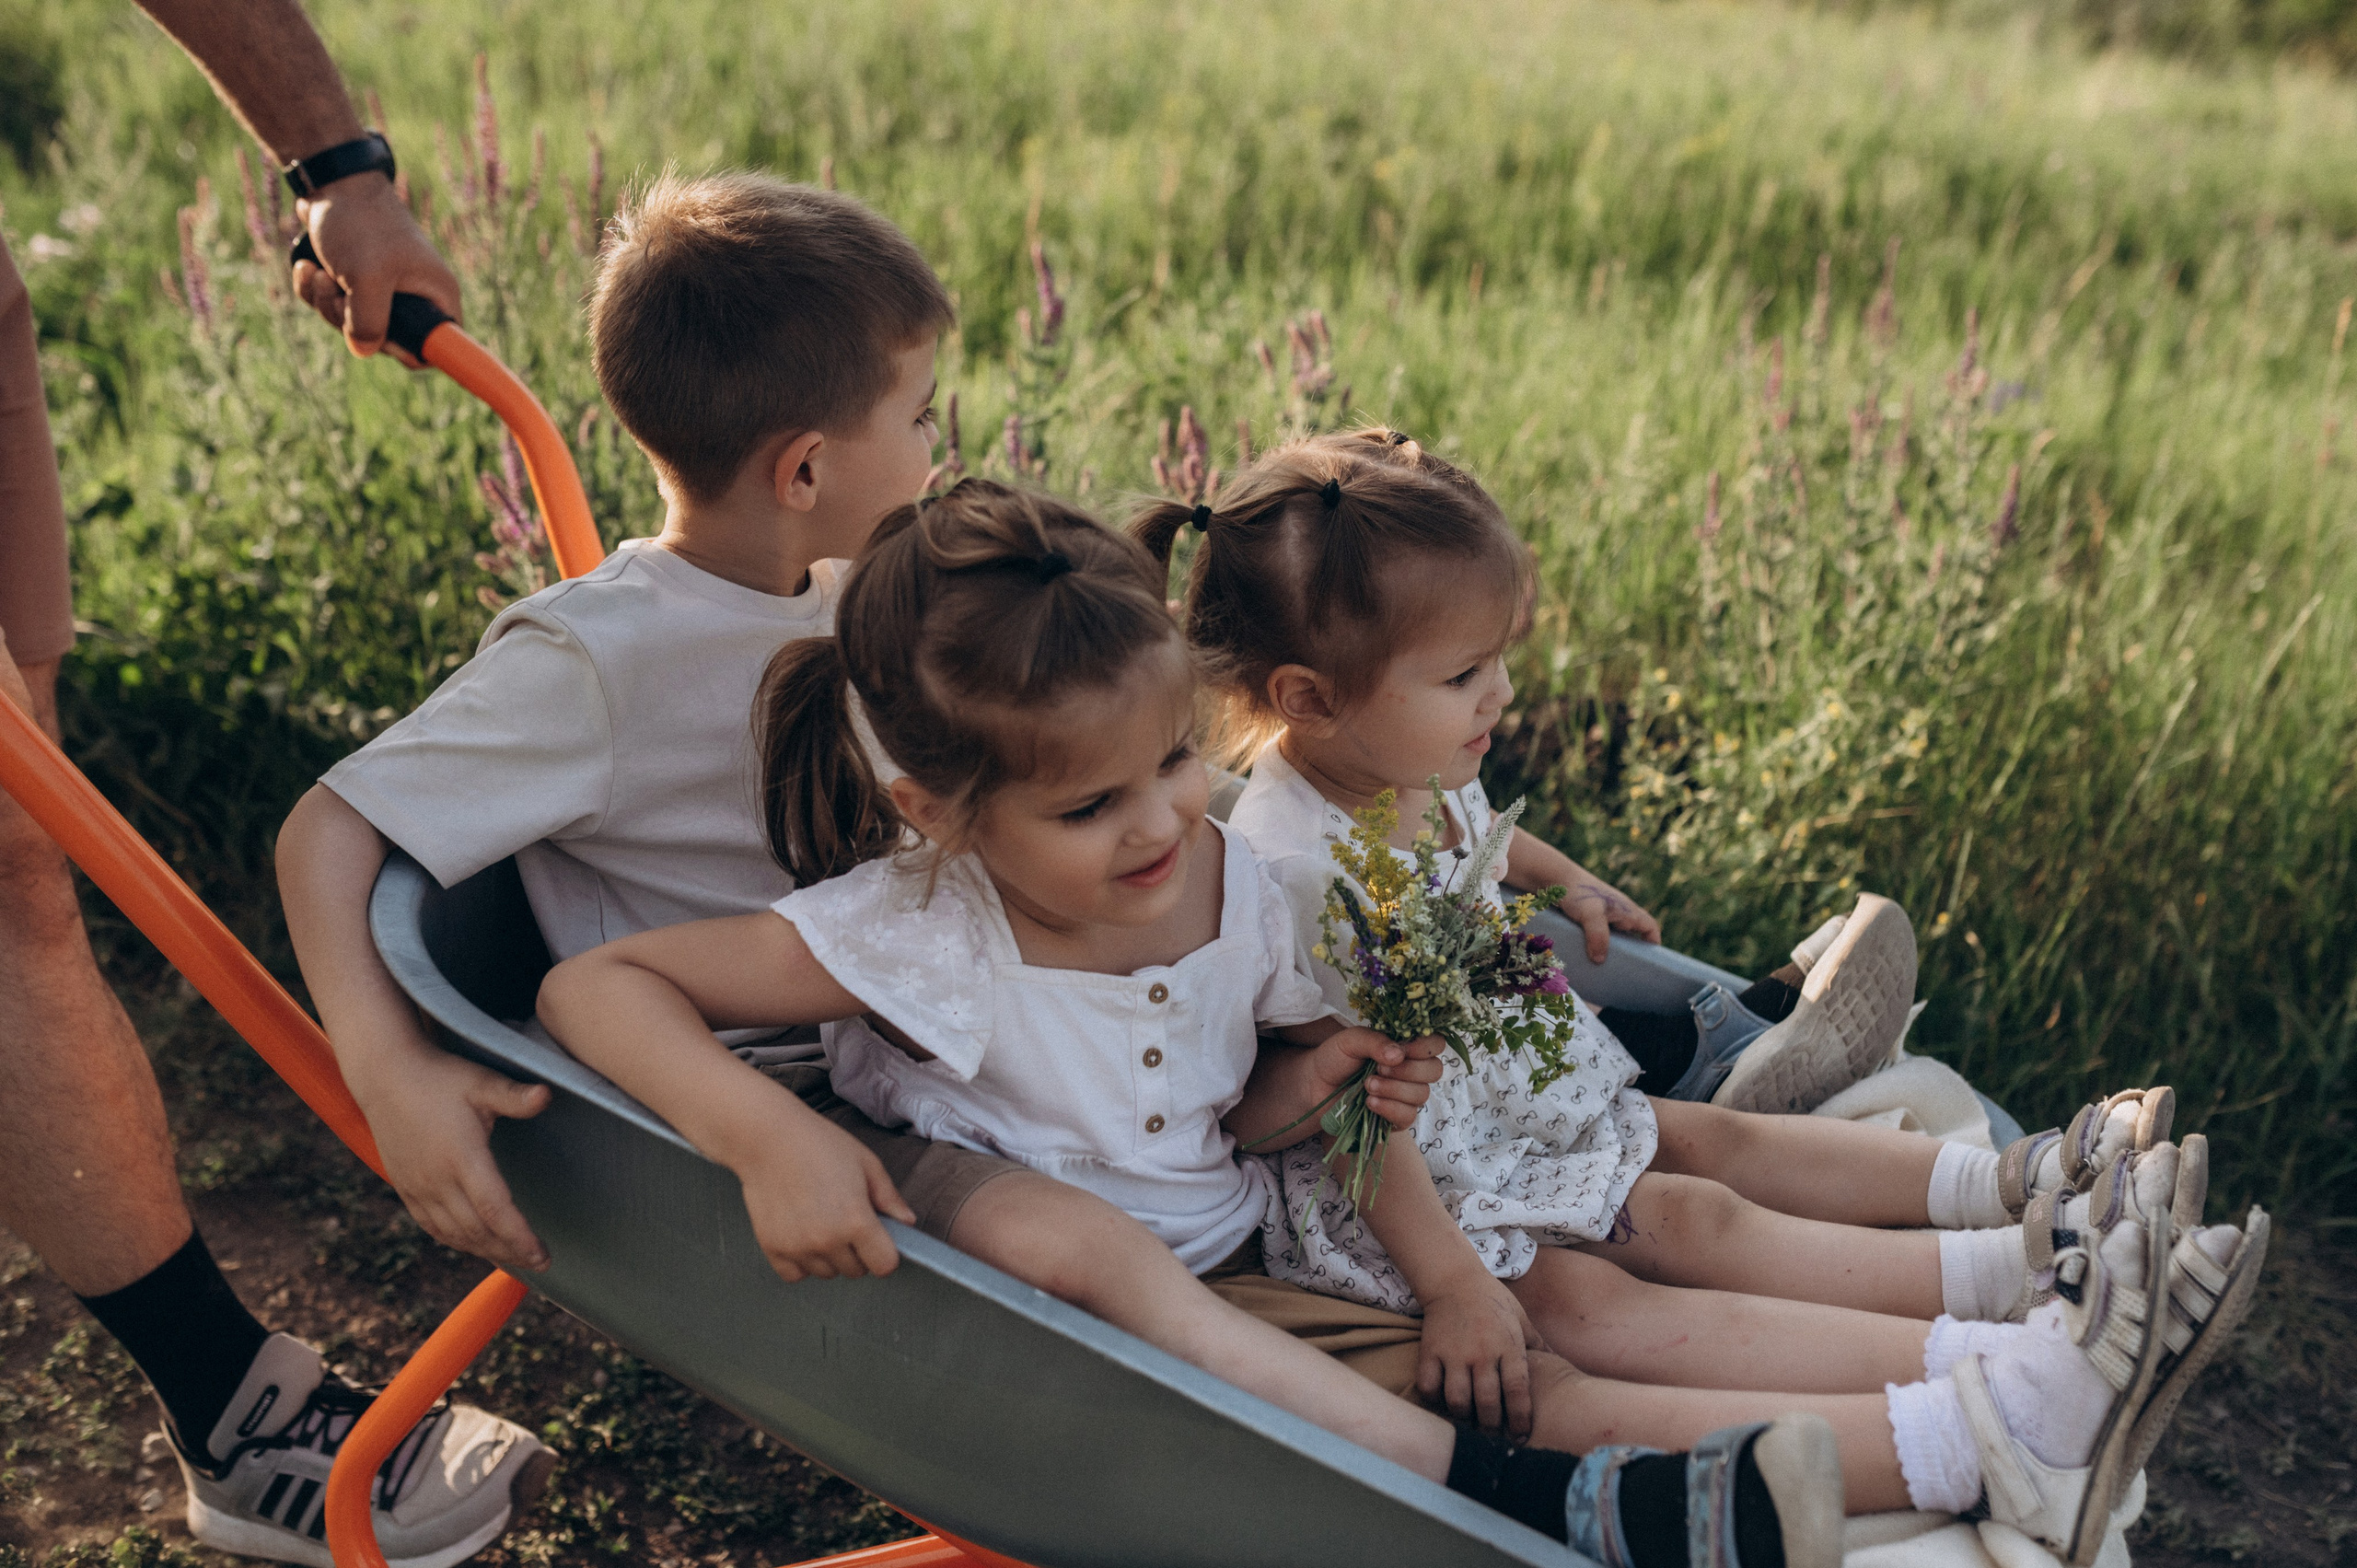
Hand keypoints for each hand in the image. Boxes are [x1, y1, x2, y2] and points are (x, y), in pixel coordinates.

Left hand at [293, 173, 461, 362]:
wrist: (333, 181)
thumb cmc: (360, 223)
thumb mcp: (366, 277)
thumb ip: (368, 322)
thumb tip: (364, 349)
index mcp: (436, 296)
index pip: (437, 347)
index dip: (407, 350)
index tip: (378, 336)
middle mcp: (415, 296)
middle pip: (383, 340)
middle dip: (347, 320)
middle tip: (335, 291)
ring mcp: (385, 290)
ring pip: (352, 324)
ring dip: (325, 302)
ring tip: (317, 271)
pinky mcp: (356, 281)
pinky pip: (334, 305)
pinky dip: (315, 291)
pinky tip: (307, 266)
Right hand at [346, 1044, 552, 1273]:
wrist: (385, 1075)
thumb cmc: (439, 1076)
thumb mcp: (480, 1082)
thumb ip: (515, 1096)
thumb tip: (547, 1094)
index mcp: (461, 1158)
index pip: (495, 1211)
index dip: (520, 1238)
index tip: (543, 1255)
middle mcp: (437, 1180)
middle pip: (478, 1231)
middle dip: (511, 1251)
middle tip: (540, 1263)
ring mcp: (417, 1187)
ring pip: (454, 1234)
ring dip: (486, 1250)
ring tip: (515, 1258)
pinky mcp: (404, 1186)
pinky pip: (432, 1226)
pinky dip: (456, 1240)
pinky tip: (475, 1244)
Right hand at [735, 1120, 917, 1282]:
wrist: (767, 1137)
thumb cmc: (818, 1144)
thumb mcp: (866, 1163)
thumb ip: (889, 1197)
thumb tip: (907, 1222)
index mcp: (856, 1221)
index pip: (884, 1266)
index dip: (885, 1252)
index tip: (878, 1238)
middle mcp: (827, 1241)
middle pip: (856, 1271)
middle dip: (857, 1251)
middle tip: (846, 1220)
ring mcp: (798, 1247)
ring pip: (827, 1273)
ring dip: (830, 1257)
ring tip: (821, 1222)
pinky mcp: (772, 1248)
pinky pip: (795, 1274)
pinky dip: (801, 1262)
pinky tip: (801, 1235)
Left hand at [1314, 1026, 1444, 1130]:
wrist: (1315, 1085)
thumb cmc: (1335, 1058)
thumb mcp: (1351, 1040)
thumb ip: (1375, 1041)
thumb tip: (1399, 1055)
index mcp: (1405, 1046)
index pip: (1435, 1044)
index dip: (1424, 1047)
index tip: (1401, 1049)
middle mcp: (1412, 1070)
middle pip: (1434, 1070)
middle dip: (1407, 1070)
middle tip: (1378, 1068)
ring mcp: (1406, 1096)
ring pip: (1421, 1094)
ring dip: (1393, 1089)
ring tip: (1367, 1085)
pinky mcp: (1397, 1118)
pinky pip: (1408, 1116)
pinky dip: (1389, 1108)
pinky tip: (1369, 1102)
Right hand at [1416, 1270, 1538, 1439]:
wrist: (1454, 1278)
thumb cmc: (1493, 1301)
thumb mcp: (1522, 1320)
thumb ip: (1540, 1346)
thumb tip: (1564, 1369)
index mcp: (1508, 1345)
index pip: (1518, 1390)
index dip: (1520, 1419)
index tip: (1521, 1437)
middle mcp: (1482, 1352)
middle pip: (1487, 1402)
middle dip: (1492, 1427)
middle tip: (1493, 1438)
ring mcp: (1453, 1352)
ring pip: (1457, 1400)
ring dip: (1464, 1418)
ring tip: (1469, 1423)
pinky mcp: (1430, 1351)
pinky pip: (1429, 1387)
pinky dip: (1435, 1401)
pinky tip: (1444, 1403)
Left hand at [1561, 868, 1660, 963]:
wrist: (1554, 877)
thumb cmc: (1577, 892)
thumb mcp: (1591, 914)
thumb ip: (1598, 936)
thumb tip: (1600, 960)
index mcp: (1626, 910)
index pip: (1649, 927)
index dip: (1653, 943)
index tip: (1650, 961)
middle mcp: (1617, 912)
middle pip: (1632, 935)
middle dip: (1629, 952)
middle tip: (1622, 971)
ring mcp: (1602, 915)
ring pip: (1612, 937)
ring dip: (1609, 950)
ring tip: (1601, 968)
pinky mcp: (1587, 917)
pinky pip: (1596, 935)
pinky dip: (1594, 945)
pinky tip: (1584, 956)